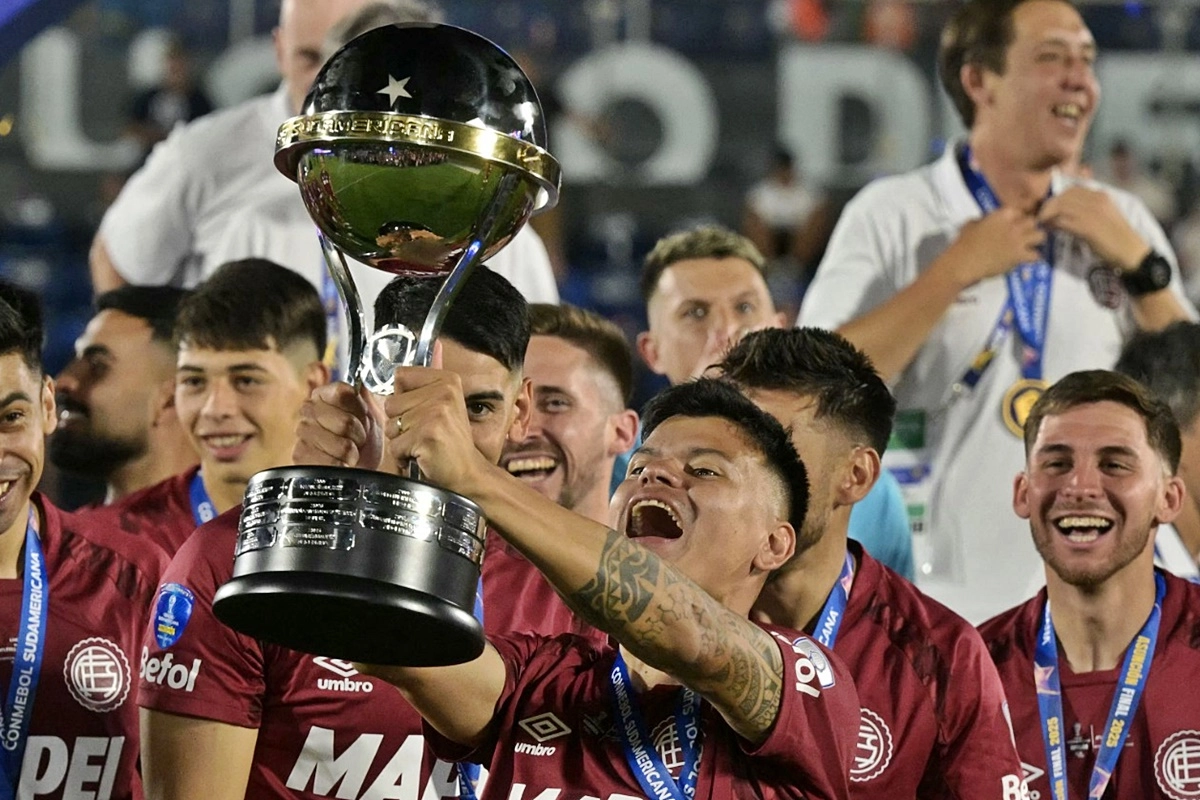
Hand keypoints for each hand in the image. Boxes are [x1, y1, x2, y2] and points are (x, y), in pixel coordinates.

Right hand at [293, 382, 384, 469]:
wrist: (361, 467)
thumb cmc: (364, 439)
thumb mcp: (370, 413)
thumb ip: (363, 396)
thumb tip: (357, 386)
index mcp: (324, 394)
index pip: (344, 393)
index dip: (360, 410)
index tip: (363, 418)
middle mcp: (308, 409)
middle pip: (346, 422)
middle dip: (359, 435)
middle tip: (357, 440)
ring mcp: (302, 431)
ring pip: (341, 444)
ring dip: (352, 452)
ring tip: (348, 452)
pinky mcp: (300, 455)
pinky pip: (331, 462)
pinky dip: (341, 466)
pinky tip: (339, 464)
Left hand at [382, 360, 488, 496]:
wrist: (468, 473)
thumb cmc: (451, 442)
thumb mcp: (442, 406)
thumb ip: (422, 385)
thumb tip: (416, 357)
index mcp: (447, 380)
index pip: (401, 376)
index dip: (404, 399)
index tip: (422, 412)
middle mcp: (444, 392)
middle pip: (391, 402)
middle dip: (400, 422)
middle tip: (424, 432)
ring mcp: (437, 413)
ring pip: (391, 425)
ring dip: (402, 440)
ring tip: (424, 444)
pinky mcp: (428, 435)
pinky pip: (395, 446)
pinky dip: (403, 456)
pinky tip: (423, 455)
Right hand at [941, 207, 1045, 287]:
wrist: (965, 262)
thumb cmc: (964, 243)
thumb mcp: (971, 224)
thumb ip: (983, 220)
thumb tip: (985, 221)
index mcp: (1003, 214)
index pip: (1020, 211)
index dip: (1018, 218)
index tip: (1015, 224)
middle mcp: (1014, 225)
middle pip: (1033, 221)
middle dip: (1030, 228)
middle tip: (1025, 234)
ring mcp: (1019, 240)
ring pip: (1041, 235)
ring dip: (1036, 241)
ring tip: (1031, 246)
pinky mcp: (1020, 255)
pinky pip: (1036, 255)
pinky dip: (1033, 257)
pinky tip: (1028, 259)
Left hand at [1038, 186, 1149, 270]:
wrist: (1130, 251)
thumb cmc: (1116, 237)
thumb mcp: (1103, 215)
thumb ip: (1087, 209)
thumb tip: (1065, 210)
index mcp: (1101, 195)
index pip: (1072, 189)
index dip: (1057, 197)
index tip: (1050, 208)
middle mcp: (1096, 200)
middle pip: (1063, 196)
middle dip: (1049, 205)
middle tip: (1042, 217)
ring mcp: (1092, 212)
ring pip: (1060, 207)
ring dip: (1048, 215)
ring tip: (1044, 224)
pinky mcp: (1087, 227)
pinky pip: (1063, 221)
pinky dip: (1053, 225)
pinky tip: (1050, 230)